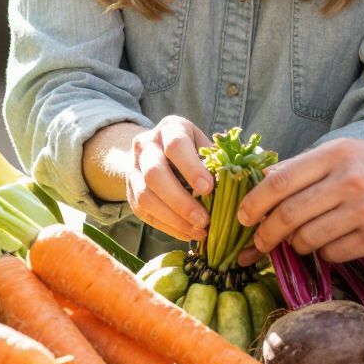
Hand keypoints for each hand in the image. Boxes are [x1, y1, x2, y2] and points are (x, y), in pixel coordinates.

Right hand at [97, 116, 213, 241]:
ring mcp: (134, 170)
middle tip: (204, 219)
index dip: (191, 168)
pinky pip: (145, 214)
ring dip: (174, 219)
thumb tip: (232, 185)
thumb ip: (215, 161)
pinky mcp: (130, 193)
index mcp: (169, 129)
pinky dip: (168, 227)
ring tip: (199, 231)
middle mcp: (145, 146)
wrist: (156, 152)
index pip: (176, 146)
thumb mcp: (204, 145)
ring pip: (146, 197)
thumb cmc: (192, 149)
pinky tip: (188, 233)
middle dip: (181, 201)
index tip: (209, 189)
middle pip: (155, 174)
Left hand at [238, 138, 363, 264]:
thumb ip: (311, 167)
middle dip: (267, 235)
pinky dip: (326, 255)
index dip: (253, 203)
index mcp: (337, 154)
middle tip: (260, 243)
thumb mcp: (353, 152)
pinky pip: (334, 254)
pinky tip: (335, 245)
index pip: (279, 181)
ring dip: (298, 246)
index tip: (243, 217)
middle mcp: (348, 181)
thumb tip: (265, 185)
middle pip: (288, 215)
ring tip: (303, 242)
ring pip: (308, 239)